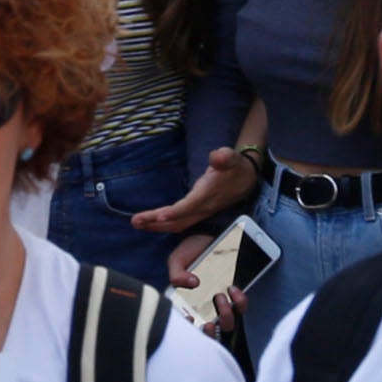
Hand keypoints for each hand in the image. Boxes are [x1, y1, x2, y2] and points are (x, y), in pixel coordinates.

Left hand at [136, 146, 258, 237]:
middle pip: (178, 220)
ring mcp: (200, 213)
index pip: (190, 206)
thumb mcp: (231, 157)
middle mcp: (203, 207)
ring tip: (137, 223)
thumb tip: (217, 156)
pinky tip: (150, 223)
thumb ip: (224, 157)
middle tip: (135, 221)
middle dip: (156, 222)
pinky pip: (178, 222)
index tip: (159, 216)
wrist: (246, 180)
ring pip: (177, 224)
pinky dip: (163, 224)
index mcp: (208, 194)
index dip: (175, 212)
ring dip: (156, 225)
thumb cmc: (235, 167)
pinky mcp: (197, 213)